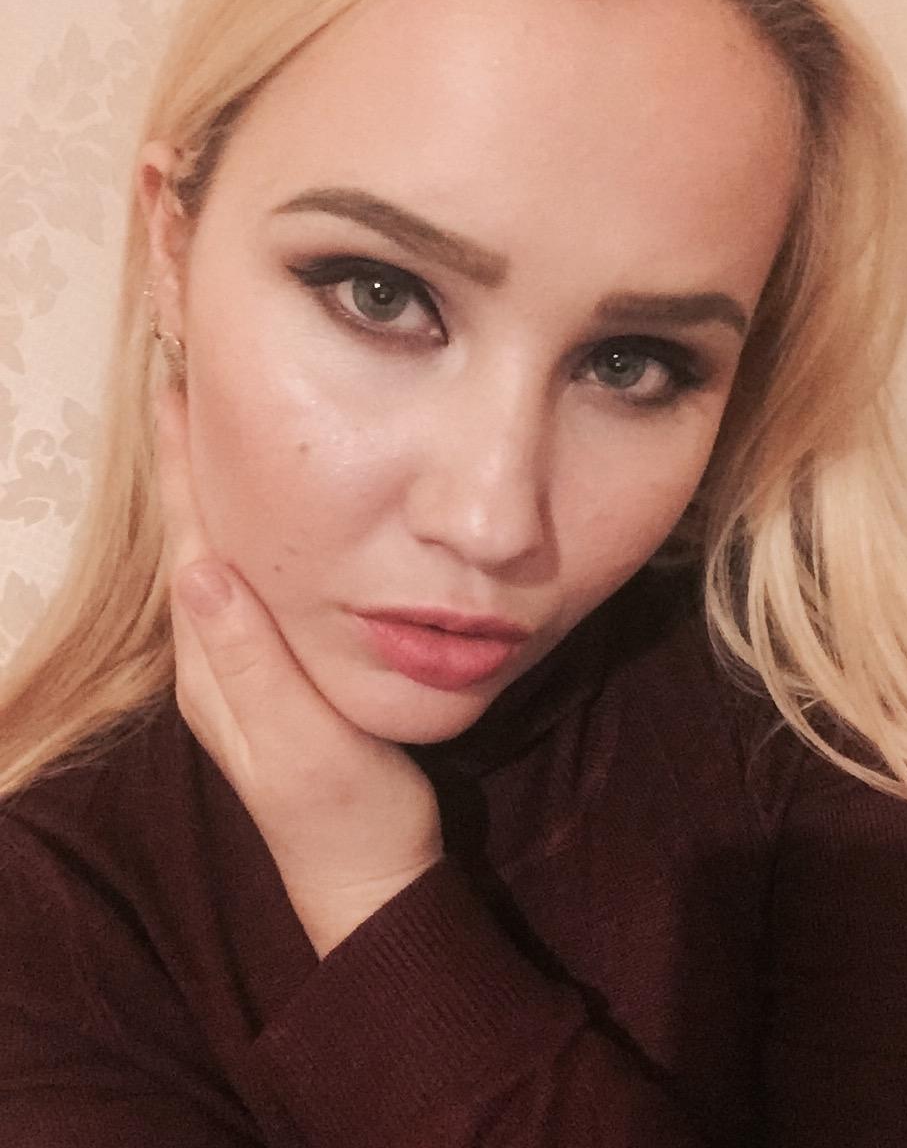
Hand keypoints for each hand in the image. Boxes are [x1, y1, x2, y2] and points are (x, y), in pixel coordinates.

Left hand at [155, 387, 444, 956]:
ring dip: (211, 490)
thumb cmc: (347, 814)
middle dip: (185, 464)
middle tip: (189, 386)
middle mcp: (214, 660)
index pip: (191, 545)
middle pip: (192, 540)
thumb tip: (201, 569)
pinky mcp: (270, 675)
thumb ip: (252, 663)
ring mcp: (239, 669)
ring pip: (217, 557)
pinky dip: (246, 531)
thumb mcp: (303, 743)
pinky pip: (246, 582)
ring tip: (216, 426)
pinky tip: (264, 512)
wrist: (369, 881)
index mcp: (215, 667)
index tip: (176, 389)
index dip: (182, 468)